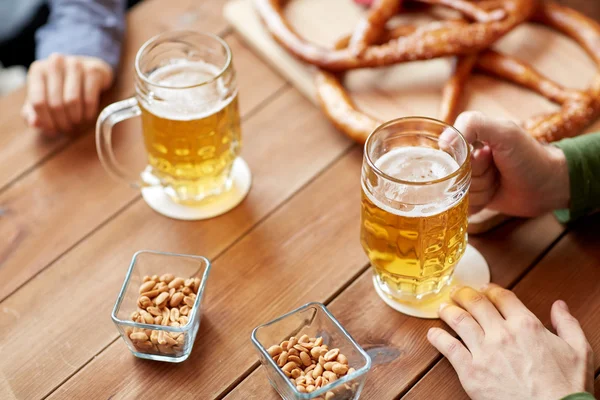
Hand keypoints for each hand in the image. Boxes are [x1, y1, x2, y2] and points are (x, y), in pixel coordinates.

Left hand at [21, 54, 113, 136]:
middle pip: (55, 104)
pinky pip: (89, 99)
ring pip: (72, 101)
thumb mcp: (44, 97)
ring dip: (75, 119)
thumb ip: (33, 111)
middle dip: (62, 122)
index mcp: (38, 70)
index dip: (46, 121)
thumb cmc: (63, 86)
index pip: (38, 102)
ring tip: (76, 123)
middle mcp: (55, 63)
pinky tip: (87, 116)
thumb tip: (35, 123)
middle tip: (67, 129)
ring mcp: (75, 65)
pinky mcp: (93, 70)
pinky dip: (88, 113)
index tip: (53, 130)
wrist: (87, 70)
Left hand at [427, 285, 593, 399]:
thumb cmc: (567, 387)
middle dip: (464, 294)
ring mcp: (484, 352)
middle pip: (476, 303)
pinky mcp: (471, 372)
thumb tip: (559, 306)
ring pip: (459, 321)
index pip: (502, 297)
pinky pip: (448, 348)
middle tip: (457, 292)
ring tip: (442, 307)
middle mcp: (502, 334)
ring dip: (448, 310)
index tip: (484, 288)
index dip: (490, 289)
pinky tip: (432, 334)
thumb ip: (567, 324)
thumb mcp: (580, 351)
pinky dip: (437, 338)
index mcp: (526, 325)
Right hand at [454, 111, 569, 216]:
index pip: (446, 152)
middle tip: (495, 171)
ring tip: (497, 183)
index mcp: (467, 139)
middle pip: (451, 175)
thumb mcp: (504, 132)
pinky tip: (492, 196)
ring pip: (456, 192)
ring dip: (480, 191)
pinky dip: (477, 204)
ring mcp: (468, 181)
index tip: (484, 157)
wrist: (548, 187)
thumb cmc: (529, 156)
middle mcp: (464, 160)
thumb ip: (473, 125)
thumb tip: (443, 142)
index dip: (463, 159)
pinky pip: (460, 207)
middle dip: (475, 177)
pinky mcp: (472, 199)